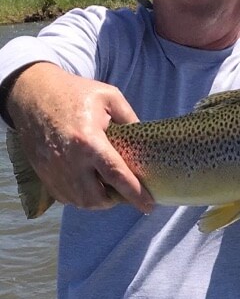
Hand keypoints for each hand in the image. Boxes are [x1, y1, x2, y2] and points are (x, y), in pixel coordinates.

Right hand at [7, 63, 154, 212]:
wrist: (32, 93)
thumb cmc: (73, 92)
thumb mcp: (109, 96)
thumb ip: (130, 119)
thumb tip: (144, 143)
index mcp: (88, 140)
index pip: (116, 175)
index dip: (135, 194)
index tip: (149, 206)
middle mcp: (69, 160)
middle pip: (97, 198)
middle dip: (114, 200)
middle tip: (123, 191)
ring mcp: (53, 169)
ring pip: (80, 201)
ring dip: (97, 200)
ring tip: (106, 187)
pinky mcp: (43, 173)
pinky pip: (64, 197)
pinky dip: (79, 196)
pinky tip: (87, 183)